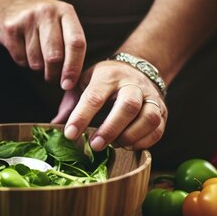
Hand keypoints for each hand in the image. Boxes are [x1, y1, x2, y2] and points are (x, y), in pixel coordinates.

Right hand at [0, 0, 85, 89]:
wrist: (7, 2)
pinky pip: (20, 59)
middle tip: (52, 78)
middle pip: (55, 57)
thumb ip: (70, 44)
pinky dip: (23, 62)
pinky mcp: (11, 28)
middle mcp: (47, 12)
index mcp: (65, 11)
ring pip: (37, 61)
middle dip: (54, 74)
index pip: (76, 43)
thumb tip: (71, 79)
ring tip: (37, 57)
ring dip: (38, 68)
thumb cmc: (41, 20)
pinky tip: (23, 50)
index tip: (69, 84)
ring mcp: (28, 19)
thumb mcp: (60, 22)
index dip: (74, 67)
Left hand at [51, 61, 166, 150]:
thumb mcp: (84, 83)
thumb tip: (54, 124)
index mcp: (108, 75)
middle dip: (111, 129)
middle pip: (128, 106)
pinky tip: (128, 146)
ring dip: (130, 136)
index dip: (81, 117)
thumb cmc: (104, 82)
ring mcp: (151, 97)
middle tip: (94, 146)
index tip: (70, 134)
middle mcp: (133, 84)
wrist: (137, 69)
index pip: (95, 96)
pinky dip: (143, 142)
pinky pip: (158, 129)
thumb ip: (70, 103)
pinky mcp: (162, 111)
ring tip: (114, 145)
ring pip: (148, 118)